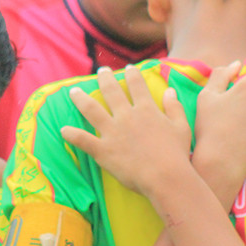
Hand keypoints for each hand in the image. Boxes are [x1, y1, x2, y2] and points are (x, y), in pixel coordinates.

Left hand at [61, 65, 190, 195]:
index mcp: (147, 109)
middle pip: (111, 91)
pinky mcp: (103, 150)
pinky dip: (72, 135)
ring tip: (73, 91)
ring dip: (81, 99)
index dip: (132, 74)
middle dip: (105, 78)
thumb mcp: (182, 127)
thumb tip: (170, 90)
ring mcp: (113, 132)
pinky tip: (63, 130)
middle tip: (101, 71)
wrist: (166, 177)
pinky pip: (83, 140)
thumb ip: (174, 107)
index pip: (137, 85)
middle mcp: (127, 116)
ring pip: (92, 110)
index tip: (128, 68)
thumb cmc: (178, 154)